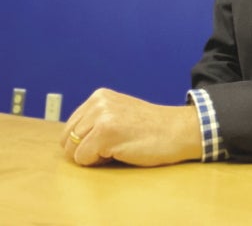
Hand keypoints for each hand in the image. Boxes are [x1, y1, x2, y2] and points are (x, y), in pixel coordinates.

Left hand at [61, 88, 201, 166]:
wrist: (177, 130)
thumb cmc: (150, 129)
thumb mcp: (119, 112)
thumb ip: (95, 119)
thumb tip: (68, 140)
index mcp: (99, 96)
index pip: (70, 128)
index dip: (86, 141)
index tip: (110, 139)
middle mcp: (98, 102)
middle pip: (68, 140)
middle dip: (85, 149)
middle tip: (113, 145)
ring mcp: (101, 116)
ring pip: (73, 150)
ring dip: (92, 156)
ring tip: (118, 147)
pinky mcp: (105, 133)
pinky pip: (83, 159)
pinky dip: (99, 163)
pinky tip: (120, 151)